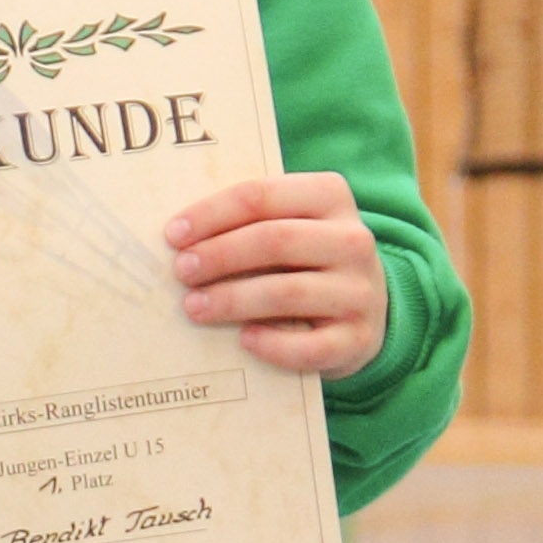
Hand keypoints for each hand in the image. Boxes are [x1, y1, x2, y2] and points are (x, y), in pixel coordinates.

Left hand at [166, 171, 386, 379]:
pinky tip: (244, 341)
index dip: (212, 214)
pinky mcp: (358, 339)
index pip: (261, 196)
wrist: (368, 311)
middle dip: (219, 255)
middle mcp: (353, 240)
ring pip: (287, 293)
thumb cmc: (309, 261)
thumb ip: (252, 222)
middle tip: (181, 271)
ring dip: (232, 301)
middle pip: (274, 240)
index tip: (173, 235)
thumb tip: (181, 238)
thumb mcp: (293, 226)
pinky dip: (272, 345)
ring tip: (194, 307)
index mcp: (330, 196)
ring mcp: (359, 291)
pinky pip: (309, 346)